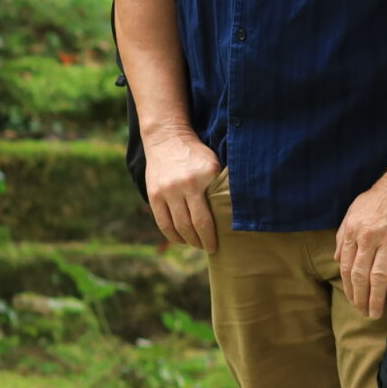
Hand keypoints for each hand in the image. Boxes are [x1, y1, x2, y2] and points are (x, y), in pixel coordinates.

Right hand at [143, 128, 221, 251]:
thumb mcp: (214, 165)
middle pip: (193, 225)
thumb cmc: (196, 154)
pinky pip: (163, 222)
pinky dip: (172, 235)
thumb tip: (232, 214)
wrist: (168, 138)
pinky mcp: (154, 193)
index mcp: (205, 177)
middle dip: (201, 241)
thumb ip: (220, 186)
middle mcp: (186, 184)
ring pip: (178, 226)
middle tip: (208, 249)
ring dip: (188, 240)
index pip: (209, 217)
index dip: (212, 237)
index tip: (217, 246)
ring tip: (196, 244)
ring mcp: (168, 190)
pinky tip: (180, 239)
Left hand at [336, 161, 386, 316]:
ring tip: (376, 312)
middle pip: (361, 276)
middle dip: (360, 298)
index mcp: (353, 231)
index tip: (353, 300)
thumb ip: (343, 235)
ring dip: (377, 299)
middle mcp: (369, 238)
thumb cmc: (379, 197)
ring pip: (379, 277)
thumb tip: (337, 258)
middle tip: (363, 312)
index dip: (349, 287)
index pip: (346, 267)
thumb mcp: (353, 211)